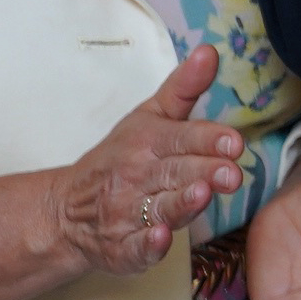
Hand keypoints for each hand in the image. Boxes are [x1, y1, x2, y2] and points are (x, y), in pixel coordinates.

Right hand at [50, 47, 242, 277]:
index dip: (209, 140)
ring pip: (159, 208)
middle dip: (204, 172)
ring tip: (201, 196)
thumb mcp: (150, 117)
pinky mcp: (122, 249)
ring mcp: (127, 214)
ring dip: (180, 204)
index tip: (235, 142)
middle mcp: (137, 177)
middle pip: (176, 173)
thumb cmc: (121, 157)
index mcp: (147, 142)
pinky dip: (147, 246)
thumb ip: (184, 88)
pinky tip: (161, 239)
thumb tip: (211, 50)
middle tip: (232, 174)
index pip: (182, 138)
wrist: (65, 210)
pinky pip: (135, 249)